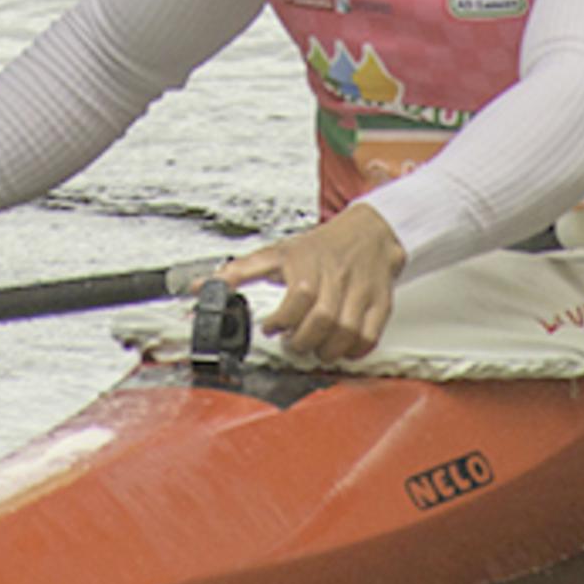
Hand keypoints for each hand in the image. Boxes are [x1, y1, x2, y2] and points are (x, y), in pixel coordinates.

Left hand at [221, 203, 406, 364]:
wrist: (369, 232)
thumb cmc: (320, 246)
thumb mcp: (276, 253)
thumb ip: (239, 272)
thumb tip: (202, 288)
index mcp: (309, 263)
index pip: (300, 296)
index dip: (283, 319)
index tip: (272, 327)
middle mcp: (338, 276)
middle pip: (323, 320)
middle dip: (302, 341)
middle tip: (292, 344)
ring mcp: (362, 291)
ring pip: (348, 332)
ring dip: (326, 350)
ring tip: (314, 347)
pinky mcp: (381, 303)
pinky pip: (370, 336)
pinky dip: (354, 351)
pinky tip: (340, 348)